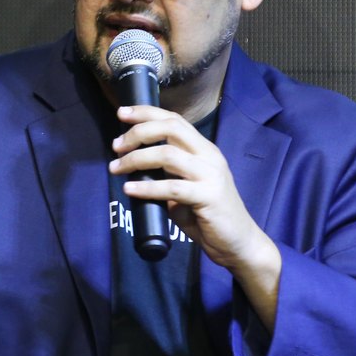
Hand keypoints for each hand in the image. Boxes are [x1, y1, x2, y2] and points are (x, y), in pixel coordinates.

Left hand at [108, 105, 273, 272]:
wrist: (238, 243)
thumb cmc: (207, 215)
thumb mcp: (184, 186)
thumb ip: (166, 172)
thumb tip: (132, 164)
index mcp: (203, 149)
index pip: (174, 120)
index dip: (146, 113)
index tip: (121, 113)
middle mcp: (209, 156)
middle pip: (171, 128)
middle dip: (139, 131)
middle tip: (116, 145)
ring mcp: (211, 175)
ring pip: (168, 155)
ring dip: (136, 159)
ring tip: (116, 168)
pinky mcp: (210, 197)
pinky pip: (172, 188)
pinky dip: (147, 187)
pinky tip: (129, 190)